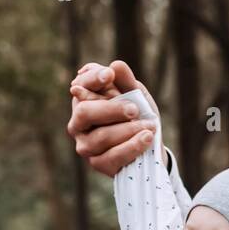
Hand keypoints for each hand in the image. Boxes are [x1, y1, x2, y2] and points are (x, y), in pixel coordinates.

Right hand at [66, 60, 159, 176]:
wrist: (149, 146)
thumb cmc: (138, 116)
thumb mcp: (136, 95)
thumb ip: (126, 81)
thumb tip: (116, 65)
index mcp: (84, 99)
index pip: (81, 85)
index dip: (93, 79)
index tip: (110, 75)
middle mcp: (78, 122)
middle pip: (85, 112)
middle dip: (111, 109)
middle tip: (134, 109)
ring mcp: (85, 145)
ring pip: (101, 136)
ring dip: (128, 130)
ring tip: (150, 126)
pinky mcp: (97, 164)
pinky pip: (113, 156)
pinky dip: (132, 146)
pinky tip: (146, 138)